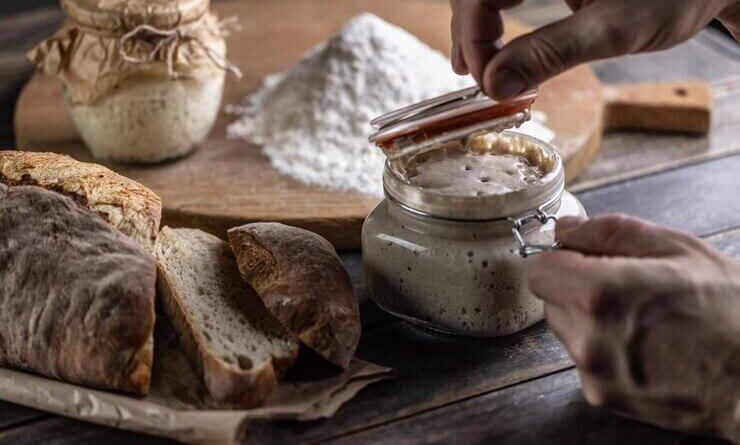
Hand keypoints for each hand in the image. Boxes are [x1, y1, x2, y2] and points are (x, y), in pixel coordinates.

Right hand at [450, 0, 739, 99]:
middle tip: (475, 77)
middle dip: (470, 31)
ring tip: (475, 64)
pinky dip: (496, 14)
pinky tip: (497, 40)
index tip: (488, 80)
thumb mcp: (615, 28)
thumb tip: (496, 86)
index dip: (474, 36)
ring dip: (476, 23)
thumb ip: (552, 53)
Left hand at [528, 214, 739, 440]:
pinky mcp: (602, 396)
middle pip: (550, 300)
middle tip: (624, 286)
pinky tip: (642, 344)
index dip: (560, 258)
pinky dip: (601, 347)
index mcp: (600, 293)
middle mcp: (588, 338)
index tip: (585, 258)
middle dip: (575, 287)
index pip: (538, 270)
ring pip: (565, 330)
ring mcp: (593, 373)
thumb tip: (564, 228)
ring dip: (587, 318)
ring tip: (639, 317)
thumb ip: (609, 232)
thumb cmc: (728, 310)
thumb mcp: (675, 248)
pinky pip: (583, 359)